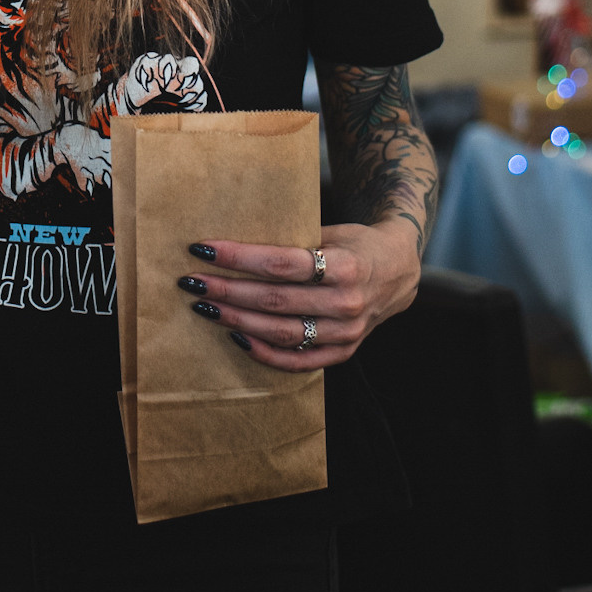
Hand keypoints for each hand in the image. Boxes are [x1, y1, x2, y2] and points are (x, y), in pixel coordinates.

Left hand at [175, 219, 421, 371]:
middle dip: (227, 291)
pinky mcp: (344, 352)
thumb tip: (234, 240)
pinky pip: (298, 361)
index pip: (281, 264)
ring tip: (205, 308)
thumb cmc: (355, 244)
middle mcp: (347, 303)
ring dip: (237, 321)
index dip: (239, 258)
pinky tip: (236, 338)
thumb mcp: (331, 231)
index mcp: (345, 266)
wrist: (399, 270)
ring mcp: (347, 333)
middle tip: (192, 282)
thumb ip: (292, 240)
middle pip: (275, 300)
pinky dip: (264, 353)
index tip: (203, 249)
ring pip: (282, 332)